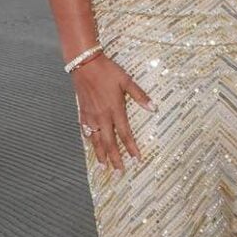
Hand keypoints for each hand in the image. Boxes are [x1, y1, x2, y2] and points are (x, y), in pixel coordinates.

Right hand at [74, 54, 152, 171]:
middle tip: (119, 172)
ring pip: (96, 140)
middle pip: (109, 143)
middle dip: (115, 159)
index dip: (131, 148)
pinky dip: (88, 140)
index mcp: (115, 110)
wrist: (84, 64)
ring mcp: (90, 115)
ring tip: (104, 166)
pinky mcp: (82, 111)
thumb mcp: (126, 80)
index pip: (125, 134)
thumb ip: (139, 95)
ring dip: (100, 154)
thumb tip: (153, 108)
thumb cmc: (107, 71)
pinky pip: (85, 130)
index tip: (137, 159)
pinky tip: (90, 144)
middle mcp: (102, 116)